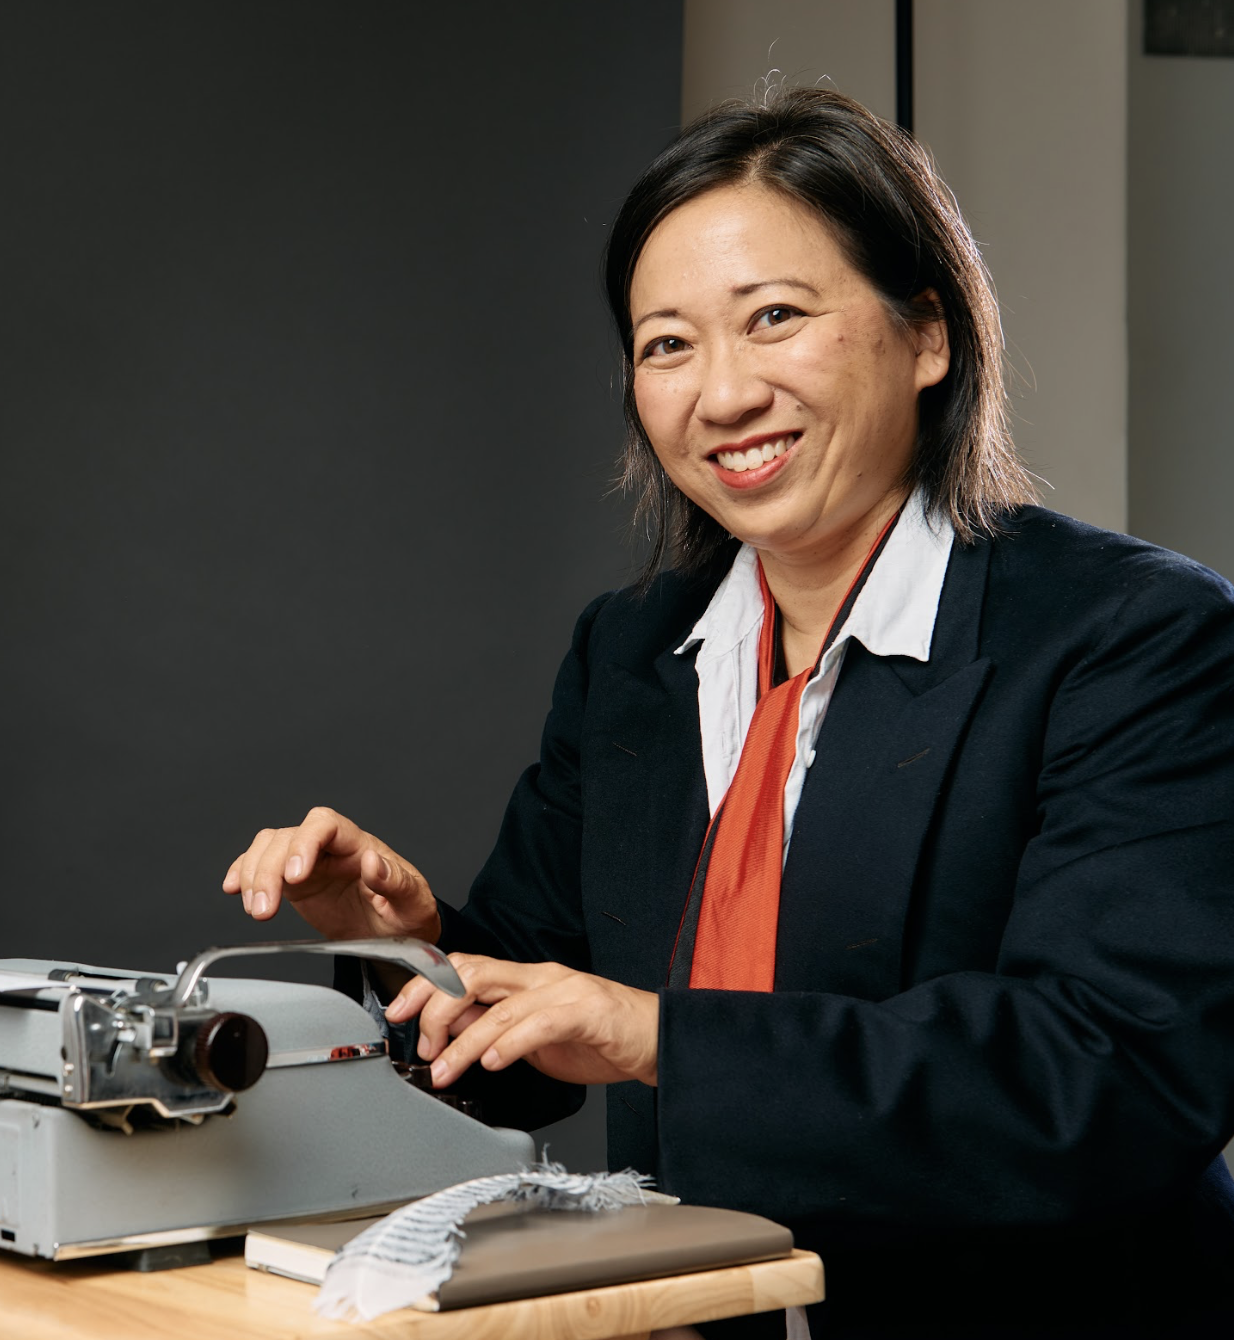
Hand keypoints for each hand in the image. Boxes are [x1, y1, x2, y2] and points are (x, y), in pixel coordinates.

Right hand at [221, 806, 439, 945]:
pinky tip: (233, 888)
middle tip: (264, 909)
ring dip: (252, 875)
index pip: (325, 825)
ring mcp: (309, 862)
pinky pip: (260, 865)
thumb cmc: (407, 913)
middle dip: (268, 870)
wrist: (397, 933)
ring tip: (256, 910)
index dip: (304, 843)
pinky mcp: (294, 881)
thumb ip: (394, 881)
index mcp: (360, 845)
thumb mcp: (412, 902)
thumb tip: (372, 862)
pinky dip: (242, 872)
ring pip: (268, 848)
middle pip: (288, 837)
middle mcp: (330, 848)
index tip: (295, 876)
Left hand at [387, 954, 658, 1087]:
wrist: (657, 1038)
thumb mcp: (536, 1034)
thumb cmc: (600, 1037)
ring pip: (499, 1005)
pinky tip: (492, 1063)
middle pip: (472, 973)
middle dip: (434, 1005)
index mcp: (526, 979)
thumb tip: (453, 1028)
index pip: (464, 966)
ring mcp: (563, 991)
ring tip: (444, 1069)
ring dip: (463, 1041)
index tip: (397, 1012)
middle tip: (420, 1044)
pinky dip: (509, 1043)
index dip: (425, 984)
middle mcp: (540, 977)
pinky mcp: (585, 1013)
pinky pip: (539, 1023)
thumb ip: (497, 1025)